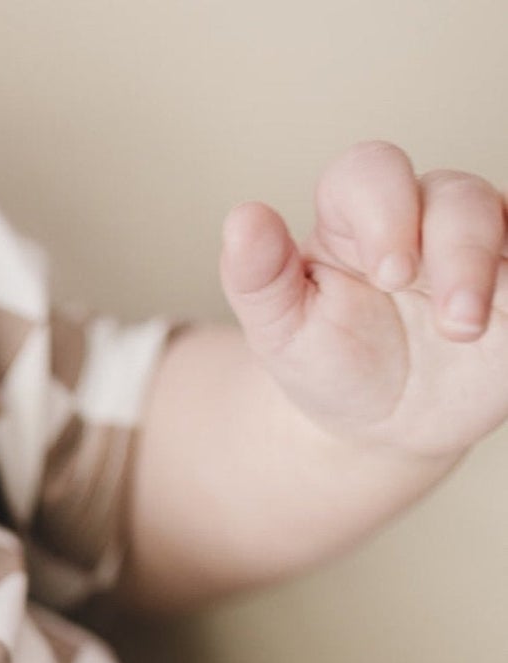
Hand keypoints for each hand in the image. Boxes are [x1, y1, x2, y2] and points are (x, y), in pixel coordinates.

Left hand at [218, 139, 507, 461]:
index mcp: (358, 217)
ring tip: (465, 329)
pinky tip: (506, 318)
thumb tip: (242, 219)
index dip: (386, 208)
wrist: (375, 427)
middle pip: (457, 198)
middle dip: (458, 252)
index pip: (373, 174)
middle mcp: (427, 220)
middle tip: (446, 316)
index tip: (389, 271)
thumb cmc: (328, 364)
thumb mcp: (281, 330)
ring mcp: (481, 251)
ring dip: (491, 268)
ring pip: (501, 222)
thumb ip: (260, 277)